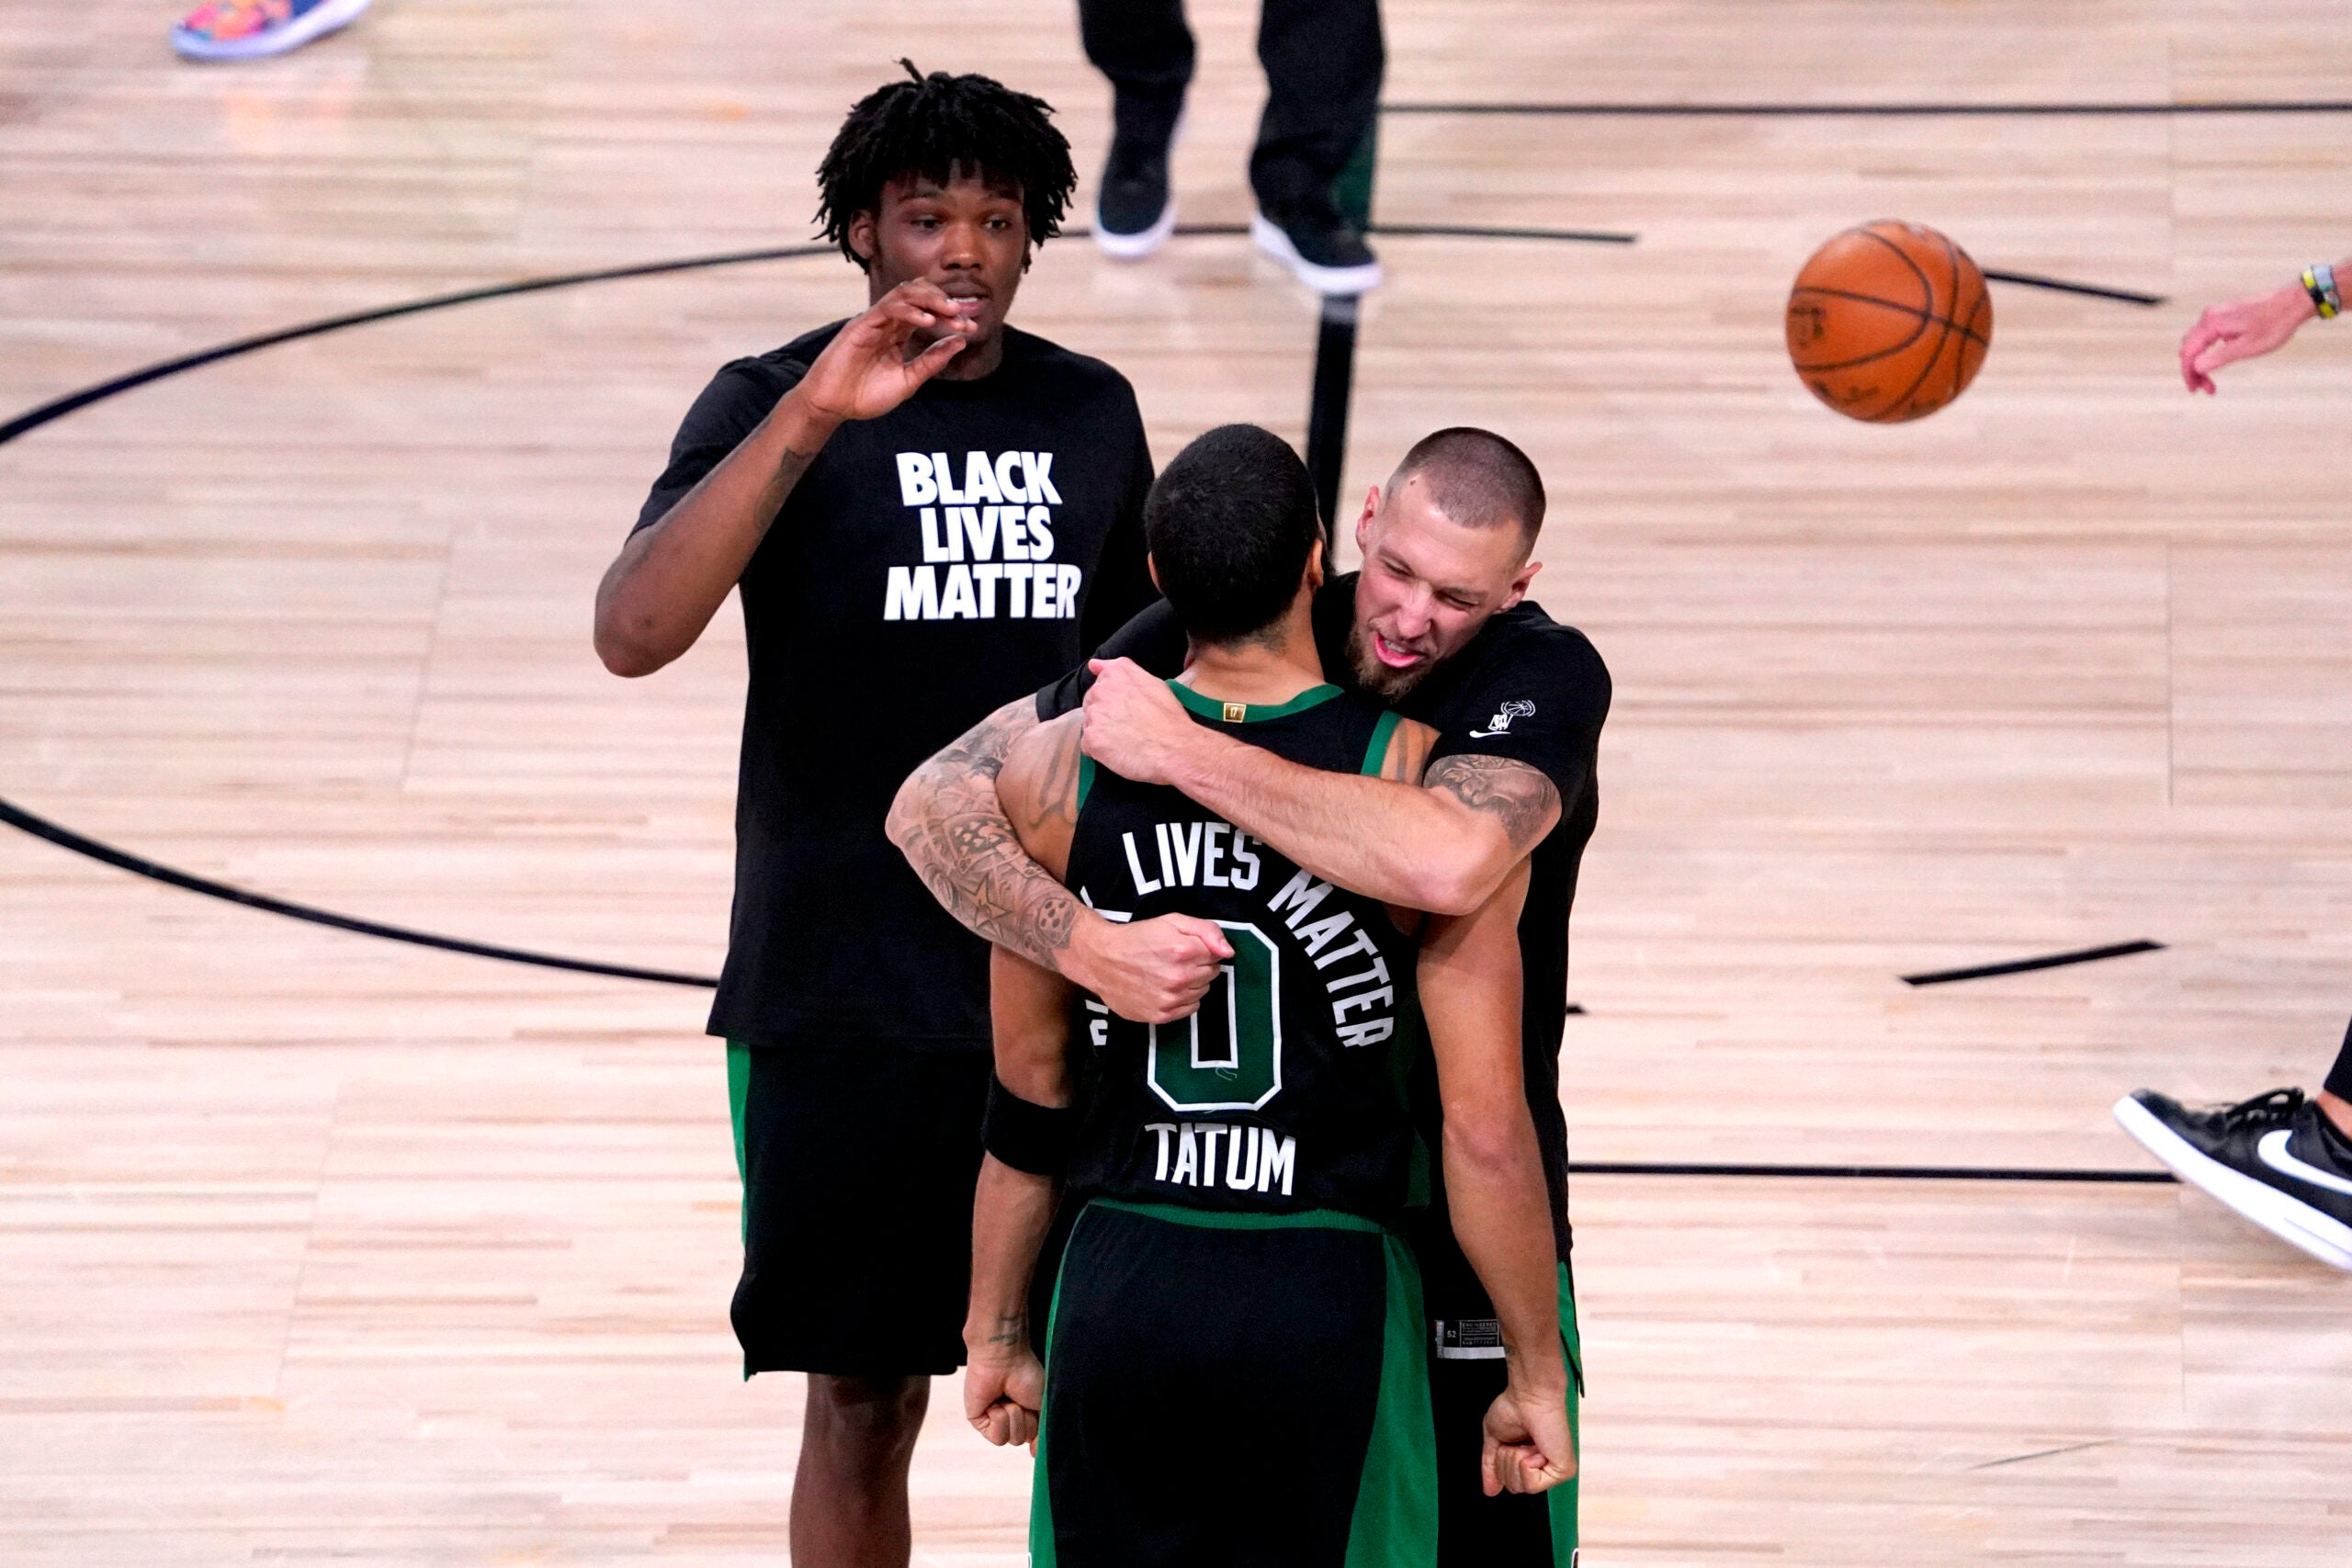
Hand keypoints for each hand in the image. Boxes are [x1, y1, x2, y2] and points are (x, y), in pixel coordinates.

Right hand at [794, 279, 977, 422]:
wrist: (833, 406)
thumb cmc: (865, 395)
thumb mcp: (908, 380)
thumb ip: (931, 361)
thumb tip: (960, 342)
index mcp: (899, 333)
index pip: (929, 313)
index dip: (951, 317)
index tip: (971, 328)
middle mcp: (888, 323)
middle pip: (919, 295)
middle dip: (944, 302)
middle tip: (964, 315)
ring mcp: (874, 321)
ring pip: (904, 294)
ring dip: (931, 299)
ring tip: (951, 311)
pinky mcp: (860, 324)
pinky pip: (887, 307)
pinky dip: (909, 310)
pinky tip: (927, 322)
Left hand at [964, 1348, 1045, 1449]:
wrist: (1005, 1359)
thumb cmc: (1026, 1374)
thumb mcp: (1043, 1404)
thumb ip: (1041, 1431)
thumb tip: (1035, 1455)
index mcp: (1025, 1413)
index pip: (1033, 1437)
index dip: (1036, 1426)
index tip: (1035, 1408)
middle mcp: (1009, 1418)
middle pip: (1022, 1439)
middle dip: (1025, 1419)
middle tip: (1020, 1398)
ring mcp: (993, 1420)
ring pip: (1010, 1440)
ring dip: (1013, 1417)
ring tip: (1007, 1399)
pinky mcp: (978, 1421)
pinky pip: (996, 1437)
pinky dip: (999, 1419)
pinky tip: (995, 1403)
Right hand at [1068, 911, 1232, 1023]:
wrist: (1102, 960)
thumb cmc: (1138, 937)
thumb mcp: (1172, 921)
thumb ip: (1207, 931)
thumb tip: (1229, 953)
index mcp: (1184, 951)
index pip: (1217, 955)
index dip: (1203, 950)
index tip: (1187, 947)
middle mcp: (1180, 978)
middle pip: (1211, 975)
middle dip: (1199, 966)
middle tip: (1177, 960)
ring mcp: (1170, 999)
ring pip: (1202, 993)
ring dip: (1192, 984)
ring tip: (1169, 973)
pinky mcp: (1161, 1015)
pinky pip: (1190, 1009)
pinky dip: (1184, 999)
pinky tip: (1166, 988)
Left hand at [1081, 658, 1200, 786]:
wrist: (1173, 748)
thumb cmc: (1168, 717)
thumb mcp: (1152, 682)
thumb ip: (1121, 669)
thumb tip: (1094, 664)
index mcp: (1115, 674)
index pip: (1101, 684)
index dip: (1114, 700)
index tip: (1128, 710)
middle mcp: (1100, 691)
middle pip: (1091, 704)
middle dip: (1105, 716)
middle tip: (1129, 727)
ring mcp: (1094, 716)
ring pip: (1089, 725)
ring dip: (1102, 733)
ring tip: (1126, 741)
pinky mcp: (1091, 739)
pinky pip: (1088, 746)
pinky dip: (1099, 752)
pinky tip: (1119, 753)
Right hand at [1481, 1384, 1575, 1495]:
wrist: (1528, 1396)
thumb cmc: (1513, 1408)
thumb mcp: (1494, 1439)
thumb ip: (1490, 1466)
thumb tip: (1490, 1490)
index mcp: (1529, 1460)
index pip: (1509, 1482)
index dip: (1500, 1463)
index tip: (1508, 1442)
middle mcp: (1543, 1467)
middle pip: (1513, 1487)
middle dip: (1507, 1462)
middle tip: (1517, 1441)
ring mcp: (1554, 1470)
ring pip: (1521, 1487)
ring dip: (1515, 1460)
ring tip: (1526, 1443)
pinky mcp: (1562, 1471)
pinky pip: (1532, 1485)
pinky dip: (1526, 1464)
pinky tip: (1535, 1449)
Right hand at [2180, 282, 2316, 393]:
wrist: (2294, 303)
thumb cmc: (2274, 325)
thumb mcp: (2246, 347)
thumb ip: (2218, 358)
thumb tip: (2195, 368)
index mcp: (2212, 324)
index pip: (2188, 353)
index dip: (2188, 374)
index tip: (2196, 391)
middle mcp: (2209, 316)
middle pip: (2188, 348)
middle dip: (2193, 370)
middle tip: (2208, 388)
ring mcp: (2216, 314)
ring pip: (2196, 342)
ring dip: (2200, 362)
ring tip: (2212, 379)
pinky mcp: (2225, 315)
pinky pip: (2206, 336)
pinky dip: (2207, 351)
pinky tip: (2222, 360)